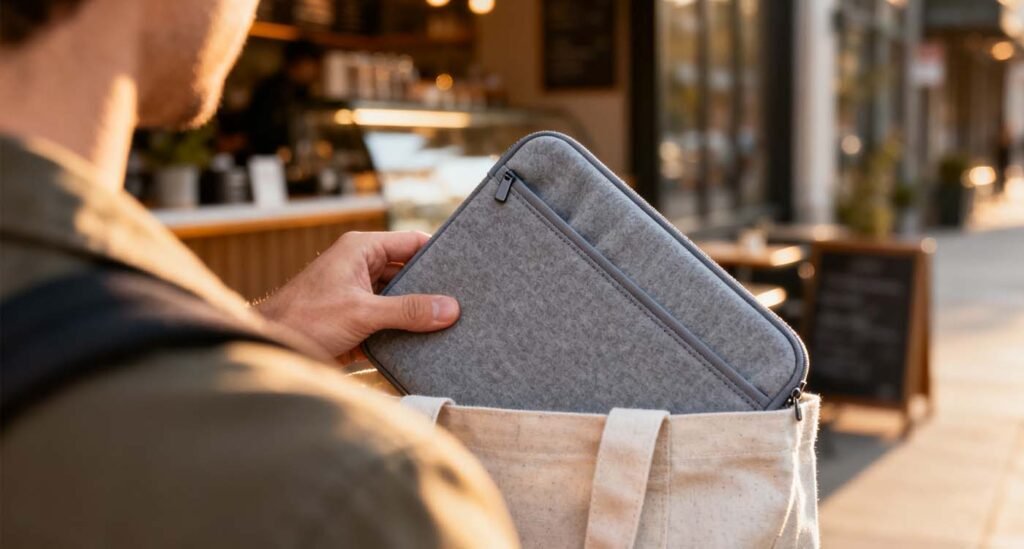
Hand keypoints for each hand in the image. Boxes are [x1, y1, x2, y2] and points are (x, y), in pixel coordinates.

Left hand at [256, 231, 458, 356]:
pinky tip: (430, 345)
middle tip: (467, 301)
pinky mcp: (357, 323)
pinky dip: (406, 334)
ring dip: (420, 314)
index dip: (438, 253)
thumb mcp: (362, 312)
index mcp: (361, 250)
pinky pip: (390, 324)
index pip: (411, 242)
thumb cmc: (303, 319)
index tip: (466, 268)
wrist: (270, 349)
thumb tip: (450, 309)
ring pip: (401, 301)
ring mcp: (359, 296)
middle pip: (409, 273)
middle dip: (433, 289)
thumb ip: (408, 310)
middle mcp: (361, 268)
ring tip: (454, 324)